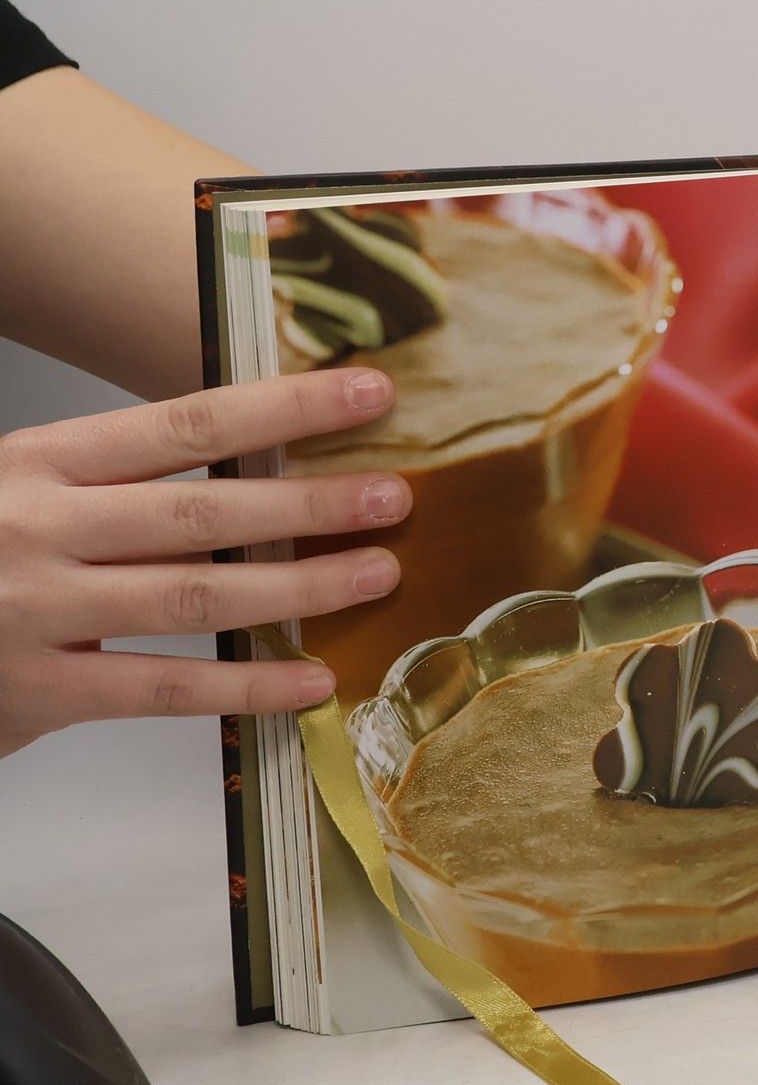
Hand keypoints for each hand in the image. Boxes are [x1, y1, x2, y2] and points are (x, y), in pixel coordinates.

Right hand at [0, 369, 408, 759]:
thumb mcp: (29, 486)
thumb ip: (124, 482)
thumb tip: (262, 466)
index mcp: (45, 460)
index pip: (188, 421)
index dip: (285, 406)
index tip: (368, 392)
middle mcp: (41, 527)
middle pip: (203, 511)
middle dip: (310, 504)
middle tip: (394, 495)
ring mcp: (36, 611)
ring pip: (194, 598)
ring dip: (298, 589)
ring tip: (377, 573)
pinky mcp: (33, 691)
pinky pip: (159, 691)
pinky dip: (244, 687)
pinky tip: (311, 679)